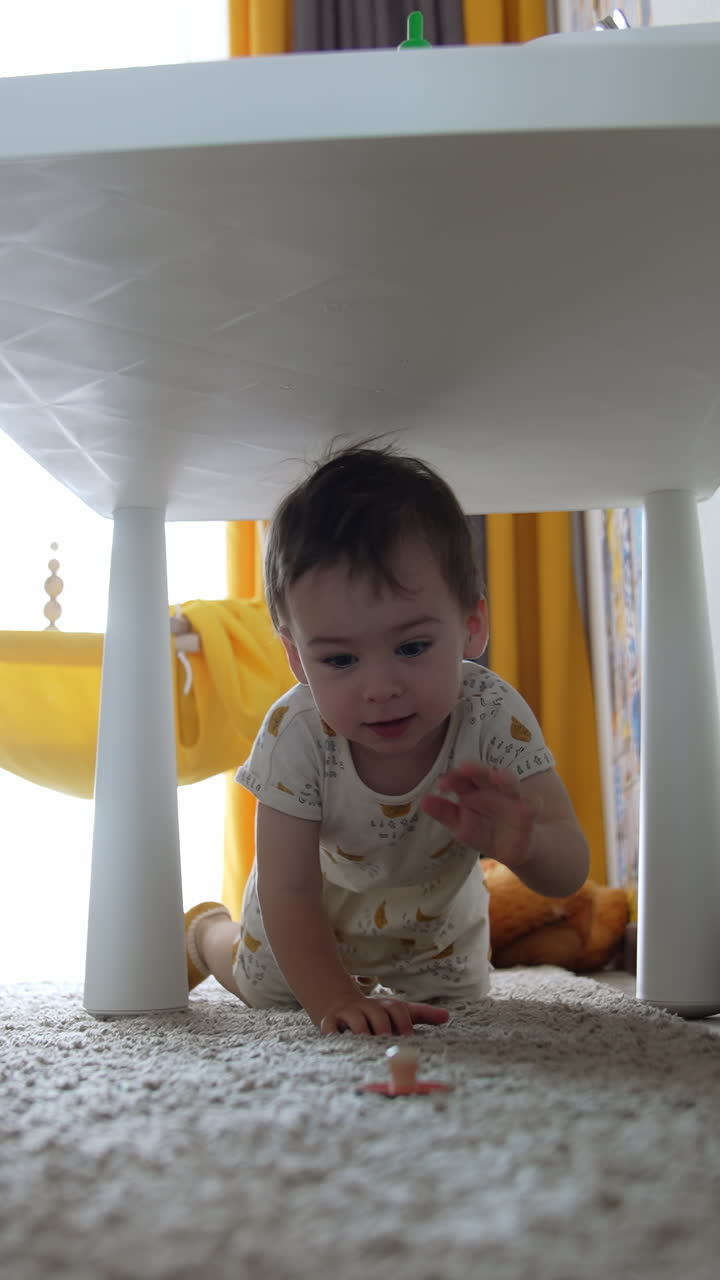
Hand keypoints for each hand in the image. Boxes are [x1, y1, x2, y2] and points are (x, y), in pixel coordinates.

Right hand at [317, 994, 449, 1035]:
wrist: (340, 1002)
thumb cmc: (376, 1014)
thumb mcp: (398, 1012)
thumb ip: (422, 1015)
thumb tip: (447, 1016)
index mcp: (385, 1005)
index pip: (396, 1009)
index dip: (403, 1023)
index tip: (408, 1039)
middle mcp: (367, 1007)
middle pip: (377, 1013)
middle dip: (383, 1029)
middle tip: (388, 1046)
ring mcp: (347, 1014)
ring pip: (356, 1021)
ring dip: (362, 1033)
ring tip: (368, 1046)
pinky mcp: (329, 1023)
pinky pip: (331, 1030)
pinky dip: (336, 1037)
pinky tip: (343, 1048)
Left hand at [421, 761, 542, 870]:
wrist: (516, 848)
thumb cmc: (485, 832)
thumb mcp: (461, 826)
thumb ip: (445, 813)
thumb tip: (423, 801)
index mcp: (473, 791)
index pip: (462, 779)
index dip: (452, 778)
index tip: (441, 784)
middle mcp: (492, 790)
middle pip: (484, 774)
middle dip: (475, 769)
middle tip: (464, 767)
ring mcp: (511, 799)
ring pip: (509, 783)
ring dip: (504, 778)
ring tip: (497, 776)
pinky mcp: (528, 813)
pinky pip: (532, 806)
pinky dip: (531, 804)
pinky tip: (527, 807)